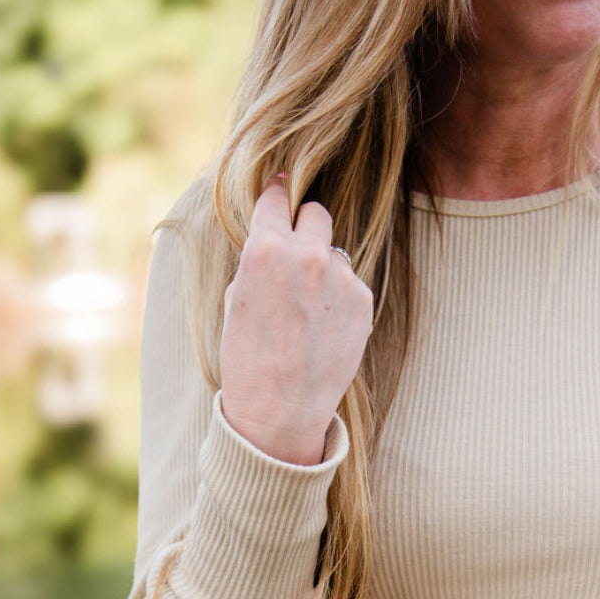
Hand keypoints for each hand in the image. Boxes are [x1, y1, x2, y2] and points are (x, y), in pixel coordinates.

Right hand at [219, 175, 373, 465]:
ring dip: (324, 269)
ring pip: (335, 253)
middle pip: (316, 214)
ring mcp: (340, 277)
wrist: (280, 410)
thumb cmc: (247, 360)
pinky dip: (340, 298)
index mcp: (265, 250)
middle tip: (297, 252)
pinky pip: (350, 284)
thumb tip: (274, 239)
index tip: (281, 189)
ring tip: (308, 310)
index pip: (277, 199)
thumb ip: (257, 262)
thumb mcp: (236, 301)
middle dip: (306, 228)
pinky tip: (324, 328)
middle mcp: (307, 255)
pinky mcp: (363, 300)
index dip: (277, 194)